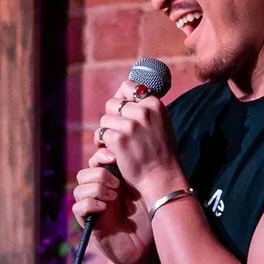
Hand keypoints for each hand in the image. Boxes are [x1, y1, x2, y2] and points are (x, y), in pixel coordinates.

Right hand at [71, 157, 154, 263]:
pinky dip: (90, 204)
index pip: (95, 162)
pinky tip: (105, 209)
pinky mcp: (89, 223)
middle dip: (100, 174)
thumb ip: (131, 173)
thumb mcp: (142, 191)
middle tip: (118, 185)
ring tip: (114, 198)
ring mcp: (93, 208)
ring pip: (79, 189)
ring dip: (96, 189)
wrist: (146, 247)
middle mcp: (99, 194)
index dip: (101, 156)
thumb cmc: (148, 219)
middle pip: (84, 174)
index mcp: (111, 182)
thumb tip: (120, 154)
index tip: (114, 158)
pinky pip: (78, 207)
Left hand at [95, 82, 187, 199]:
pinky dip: (103, 143)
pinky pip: (101, 133)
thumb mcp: (161, 123)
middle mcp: (143, 111)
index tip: (121, 111)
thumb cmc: (160, 153)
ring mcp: (131, 125)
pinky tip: (111, 152)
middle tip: (119, 132)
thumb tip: (124, 95)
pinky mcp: (119, 139)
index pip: (128, 86)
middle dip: (112, 117)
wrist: (162, 178)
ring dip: (107, 131)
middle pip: (112, 103)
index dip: (120, 97)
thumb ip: (146, 109)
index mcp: (155, 104)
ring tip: (115, 144)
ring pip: (104, 119)